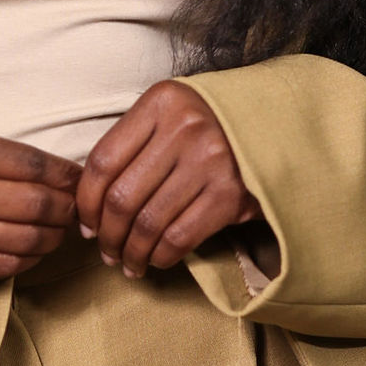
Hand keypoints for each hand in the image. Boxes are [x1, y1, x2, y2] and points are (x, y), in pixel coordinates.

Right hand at [0, 127, 82, 282]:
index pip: (31, 163)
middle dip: (67, 207)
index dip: (66, 173)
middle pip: (36, 203)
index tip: (79, 178)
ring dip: (54, 235)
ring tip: (58, 229)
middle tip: (76, 207)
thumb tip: (58, 175)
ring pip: (27, 238)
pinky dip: (30, 258)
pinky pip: (5, 265)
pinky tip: (34, 249)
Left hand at [75, 81, 262, 278]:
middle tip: (106, 251)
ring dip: (131, 252)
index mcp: (161, 102)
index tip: (86, 224)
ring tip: (128, 263)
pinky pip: (179, 237)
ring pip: (148, 223)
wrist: (278, 127)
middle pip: (122, 197)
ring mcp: (210, 162)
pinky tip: (156, 260)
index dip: (86, 201)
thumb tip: (93, 203)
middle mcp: (184, 128)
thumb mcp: (173, 113)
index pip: (103, 160)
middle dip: (107, 235)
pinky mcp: (230, 195)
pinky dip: (161, 256)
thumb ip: (134, 143)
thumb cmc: (213, 124)